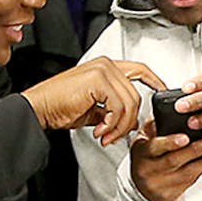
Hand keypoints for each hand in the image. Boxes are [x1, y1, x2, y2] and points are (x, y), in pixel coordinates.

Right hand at [21, 57, 164, 144]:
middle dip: (129, 121)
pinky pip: (119, 106)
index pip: (140, 70)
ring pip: (130, 103)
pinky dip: (112, 124)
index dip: (155, 82)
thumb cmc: (59, 107)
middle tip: (114, 135)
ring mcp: (102, 70)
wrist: (38, 109)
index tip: (164, 94)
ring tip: (105, 135)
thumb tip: (132, 123)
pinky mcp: (98, 80)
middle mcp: (106, 65)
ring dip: (119, 126)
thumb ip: (113, 111)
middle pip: (136, 95)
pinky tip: (99, 130)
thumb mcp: (93, 109)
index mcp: (105, 67)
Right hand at [131, 121, 201, 200]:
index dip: (169, 143)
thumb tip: (175, 108)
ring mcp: (159, 184)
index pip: (154, 147)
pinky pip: (192, 180)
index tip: (184, 137)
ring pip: (185, 172)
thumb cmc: (148, 158)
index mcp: (141, 152)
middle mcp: (148, 169)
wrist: (143, 189)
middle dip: (193, 150)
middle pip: (172, 160)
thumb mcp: (145, 140)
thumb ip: (156, 126)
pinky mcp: (170, 195)